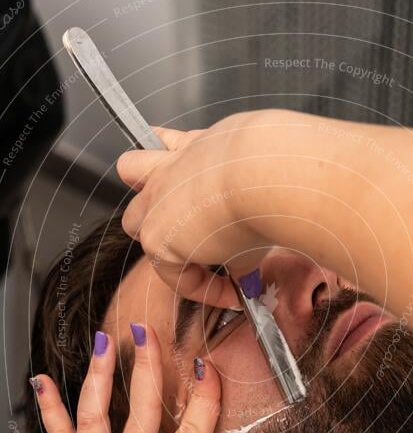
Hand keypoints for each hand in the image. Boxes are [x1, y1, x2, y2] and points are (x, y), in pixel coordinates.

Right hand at [117, 115, 271, 306]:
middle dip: (168, 242)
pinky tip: (181, 152)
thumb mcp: (247, 258)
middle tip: (203, 251)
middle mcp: (154, 205)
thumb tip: (242, 270)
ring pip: (131, 174)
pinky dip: (163, 143)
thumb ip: (238, 266)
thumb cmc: (251, 219)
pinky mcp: (186, 143)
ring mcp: (166, 170)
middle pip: (140, 228)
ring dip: (146, 186)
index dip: (210, 292)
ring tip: (174, 198)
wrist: (262, 172)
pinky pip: (160, 138)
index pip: (179, 278)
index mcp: (160, 243)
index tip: (237, 293)